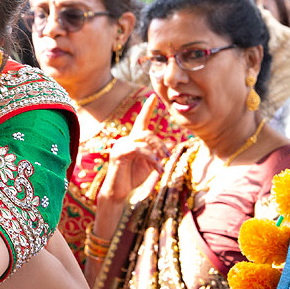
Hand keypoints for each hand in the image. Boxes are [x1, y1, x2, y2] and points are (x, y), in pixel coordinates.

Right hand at [95, 97, 166, 230]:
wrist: (119, 192)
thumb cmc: (133, 177)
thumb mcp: (150, 164)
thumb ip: (158, 153)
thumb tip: (170, 143)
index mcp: (134, 140)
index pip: (141, 121)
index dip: (147, 108)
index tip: (153, 96)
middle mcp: (126, 140)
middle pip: (147, 132)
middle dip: (160, 144)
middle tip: (168, 156)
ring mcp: (121, 146)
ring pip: (144, 139)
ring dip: (157, 152)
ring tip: (162, 165)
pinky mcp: (119, 154)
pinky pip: (138, 150)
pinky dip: (150, 158)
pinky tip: (156, 168)